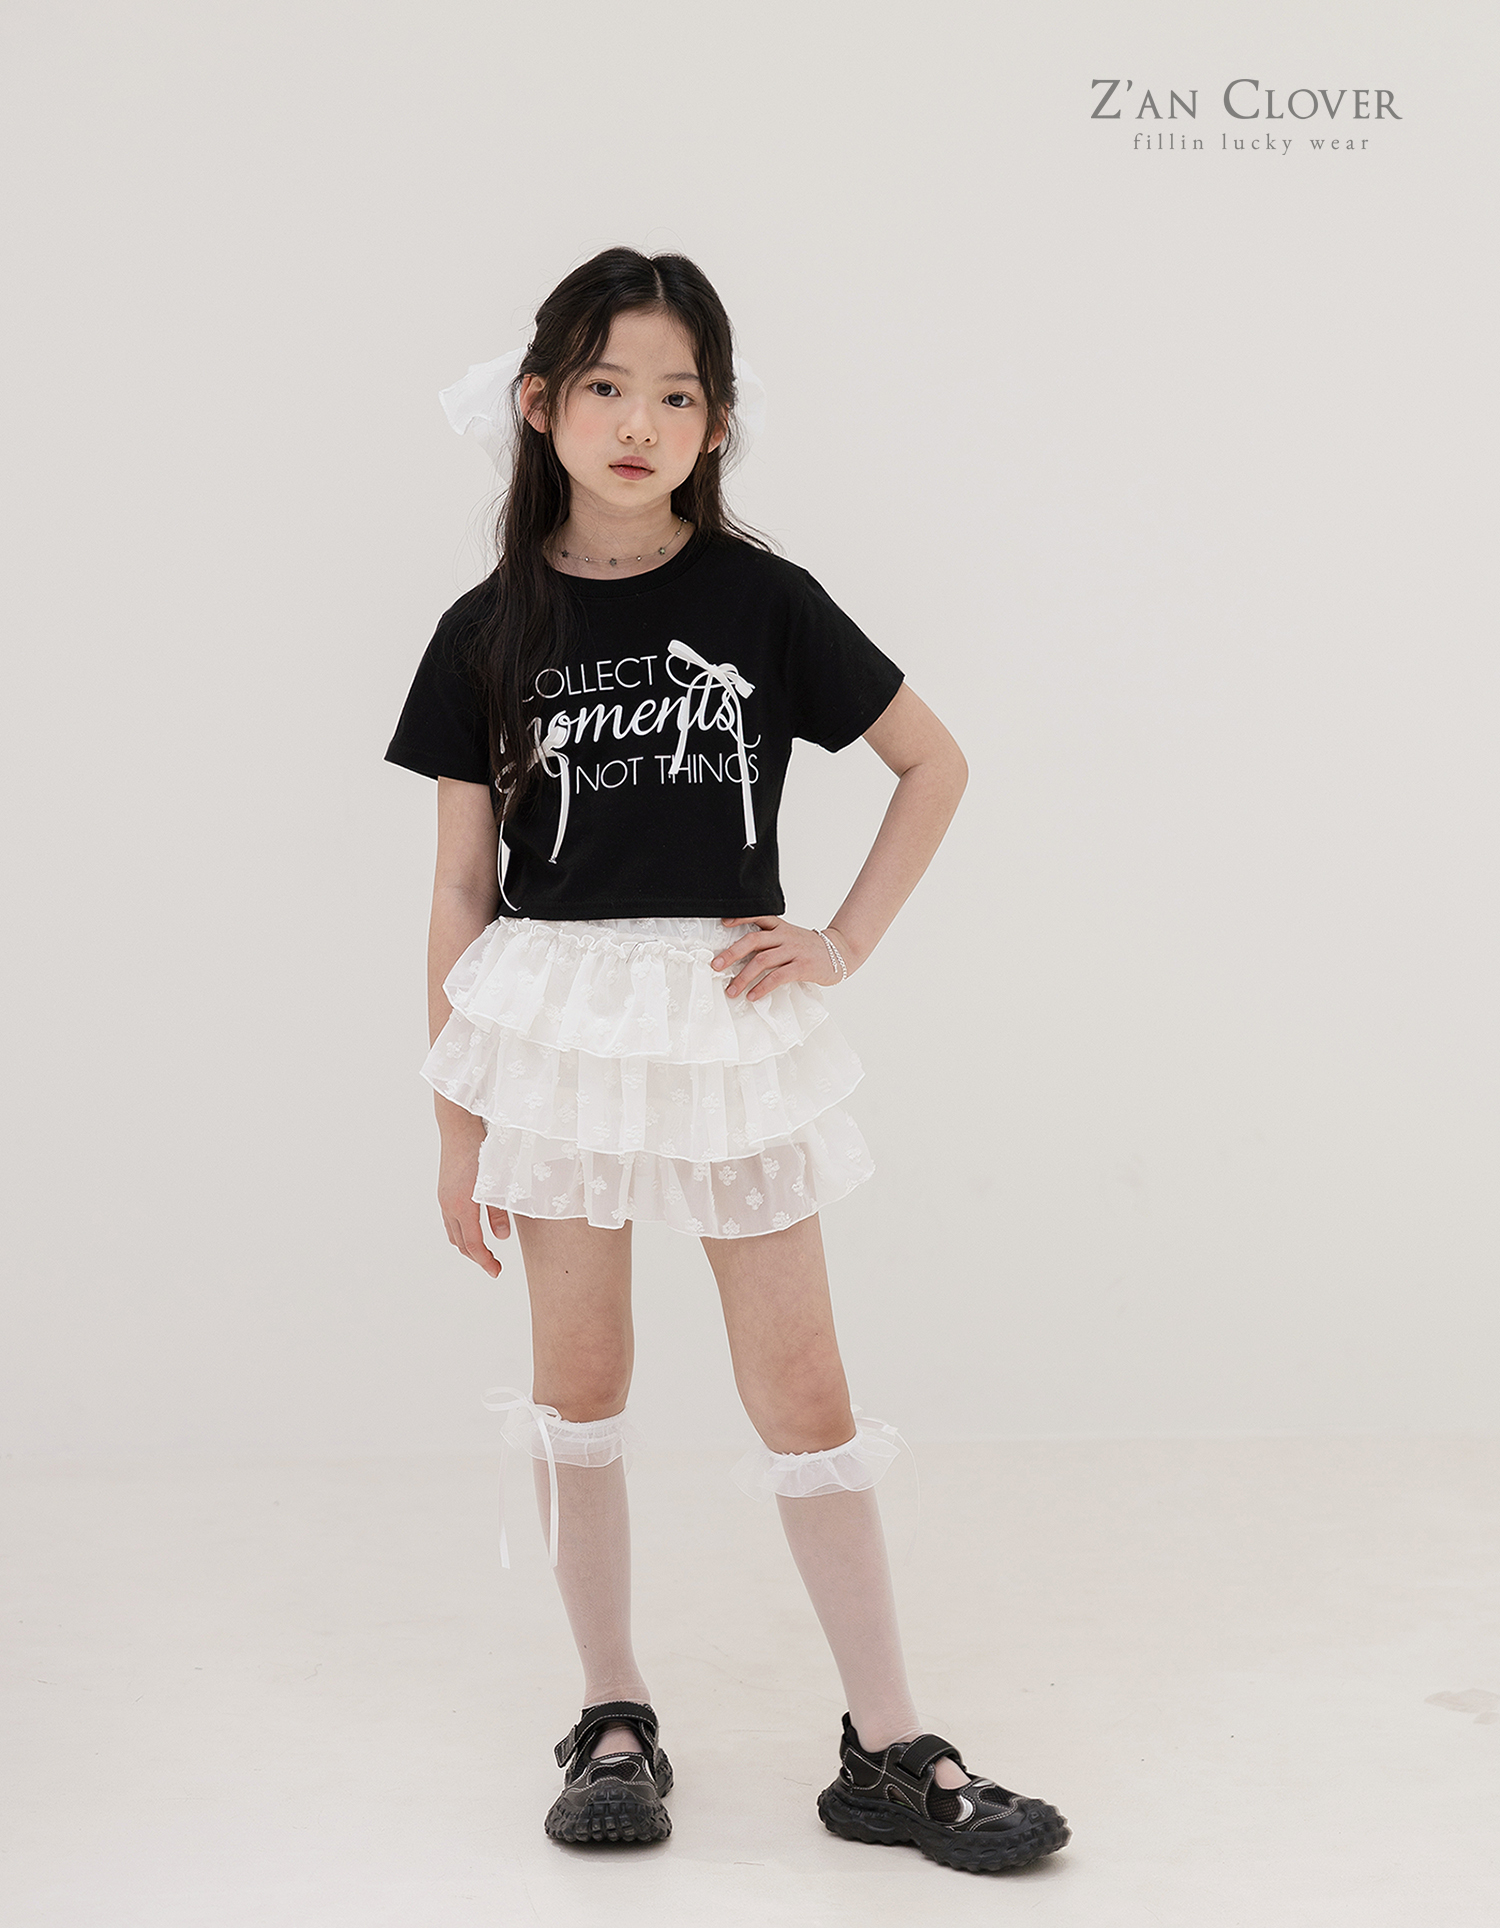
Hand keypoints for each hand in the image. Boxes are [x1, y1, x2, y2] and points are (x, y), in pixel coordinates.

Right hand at [437, 1130, 509, 1276]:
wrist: (459, 1125)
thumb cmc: (481, 1149)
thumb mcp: (495, 1182)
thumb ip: (498, 1212)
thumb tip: (502, 1237)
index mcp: (463, 1206)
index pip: (473, 1245)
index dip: (485, 1261)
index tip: (496, 1272)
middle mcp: (449, 1206)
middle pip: (461, 1243)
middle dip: (477, 1257)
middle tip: (494, 1265)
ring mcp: (444, 1198)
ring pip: (453, 1233)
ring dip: (467, 1246)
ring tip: (484, 1251)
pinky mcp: (444, 1191)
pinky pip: (449, 1221)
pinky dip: (461, 1232)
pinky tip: (472, 1230)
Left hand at [710, 915, 852, 1001]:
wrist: (841, 951)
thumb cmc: (810, 947)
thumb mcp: (791, 937)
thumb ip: (771, 941)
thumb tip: (743, 955)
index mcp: (781, 927)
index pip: (758, 917)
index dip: (740, 918)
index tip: (723, 924)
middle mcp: (785, 936)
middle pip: (753, 940)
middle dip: (731, 953)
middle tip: (716, 965)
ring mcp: (793, 951)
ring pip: (762, 961)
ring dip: (743, 977)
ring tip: (732, 990)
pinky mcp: (802, 966)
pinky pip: (777, 977)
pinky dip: (762, 987)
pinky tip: (753, 995)